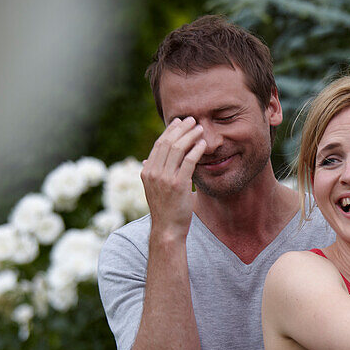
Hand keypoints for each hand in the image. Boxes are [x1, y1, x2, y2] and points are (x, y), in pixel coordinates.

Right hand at [140, 117, 208, 237]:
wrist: (167, 229)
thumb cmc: (164, 209)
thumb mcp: (153, 189)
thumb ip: (152, 172)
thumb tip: (147, 159)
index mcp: (147, 171)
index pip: (158, 145)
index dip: (170, 131)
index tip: (179, 122)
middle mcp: (153, 173)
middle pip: (168, 143)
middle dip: (181, 129)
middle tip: (192, 120)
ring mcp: (165, 179)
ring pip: (177, 149)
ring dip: (190, 136)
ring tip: (200, 128)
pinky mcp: (178, 185)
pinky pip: (188, 162)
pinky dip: (196, 150)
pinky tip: (203, 144)